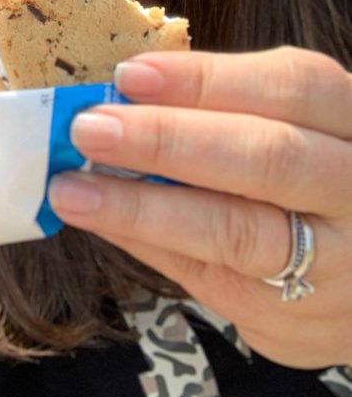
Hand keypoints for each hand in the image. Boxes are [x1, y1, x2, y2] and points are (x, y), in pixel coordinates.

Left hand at [47, 47, 351, 367]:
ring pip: (241, 234)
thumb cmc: (305, 176)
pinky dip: (150, 246)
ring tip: (73, 188)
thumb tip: (116, 93)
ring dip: (143, 208)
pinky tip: (102, 222)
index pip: (292, 87)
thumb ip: (220, 107)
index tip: (129, 74)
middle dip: (168, 140)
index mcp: (351, 122)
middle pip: (269, 157)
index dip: (207, 79)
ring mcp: (336, 265)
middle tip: (88, 129)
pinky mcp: (298, 322)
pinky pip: (214, 282)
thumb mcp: (288, 125)